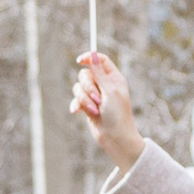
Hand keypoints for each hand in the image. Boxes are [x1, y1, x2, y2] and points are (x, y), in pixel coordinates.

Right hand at [69, 51, 145, 174]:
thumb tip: (93, 55)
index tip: (80, 61)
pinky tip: (76, 111)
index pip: (100, 60)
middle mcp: (104, 85)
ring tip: (94, 110)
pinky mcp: (87, 106)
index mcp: (114, 79)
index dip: (90, 58)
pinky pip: (76, 99)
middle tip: (98, 99)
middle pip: (86, 74)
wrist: (116, 139)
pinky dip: (77, 105)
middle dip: (88, 86)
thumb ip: (100, 73)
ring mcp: (95, 96)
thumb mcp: (110, 91)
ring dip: (84, 99)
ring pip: (79, 87)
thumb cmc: (118, 115)